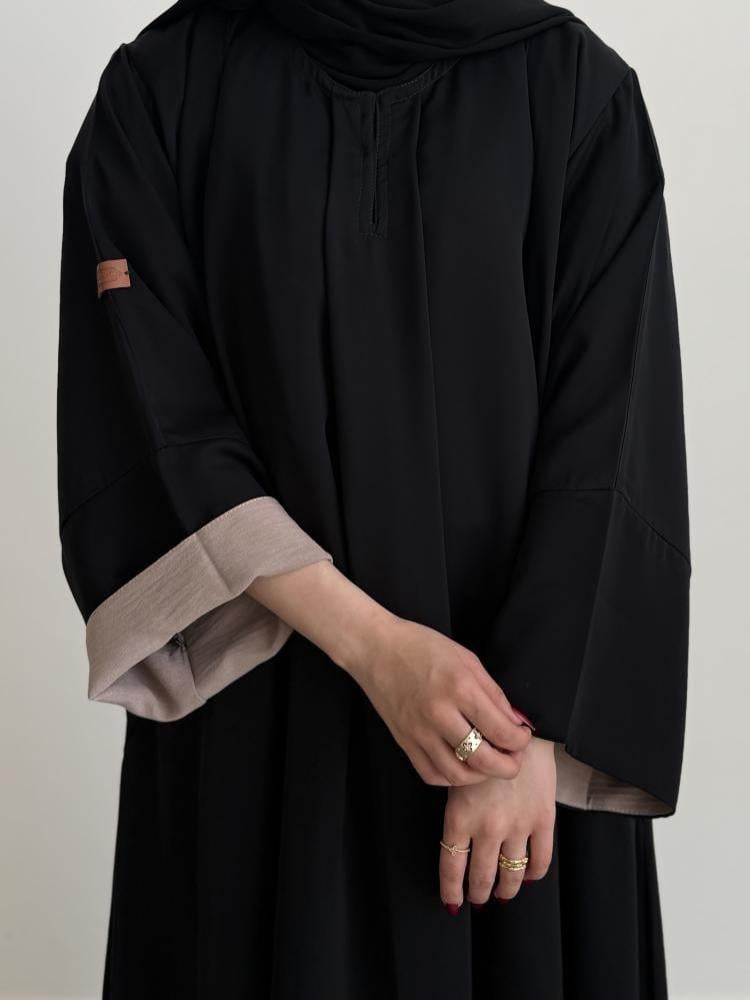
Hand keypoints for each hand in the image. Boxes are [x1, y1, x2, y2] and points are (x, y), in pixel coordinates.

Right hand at [246, 560, 530, 786]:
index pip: (502, 731)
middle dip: (508, 767)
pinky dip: (451, 777)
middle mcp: (439, 714)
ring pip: (458, 775)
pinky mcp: (404, 741)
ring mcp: (419, 731)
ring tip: (488, 764)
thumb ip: (494, 693)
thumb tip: (516, 722)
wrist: (376, 648)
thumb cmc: (423, 647)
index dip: (520, 741)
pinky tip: (460, 765)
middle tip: (514, 760)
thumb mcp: (467, 659)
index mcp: (460, 688)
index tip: (523, 737)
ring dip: (480, 776)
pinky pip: (431, 774)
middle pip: (483, 760)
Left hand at [439, 735, 556, 909]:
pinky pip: (541, 860)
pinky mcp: (542, 820)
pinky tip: (529, 874)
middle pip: (482, 877)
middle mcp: (487, 827)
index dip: (451, 889)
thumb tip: (457, 838)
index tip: (453, 900)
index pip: (452, 866)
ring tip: (502, 893)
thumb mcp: (456, 776)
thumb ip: (457, 808)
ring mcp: (517, 826)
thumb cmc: (480, 745)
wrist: (517, 725)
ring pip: (511, 874)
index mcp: (459, 816)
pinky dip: (535, 873)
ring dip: (506, 889)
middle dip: (479, 893)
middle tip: (478, 898)